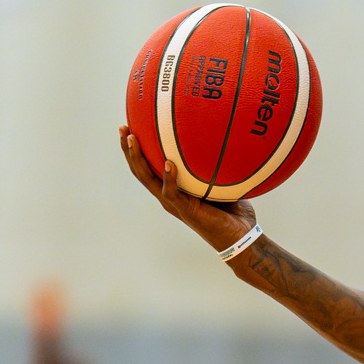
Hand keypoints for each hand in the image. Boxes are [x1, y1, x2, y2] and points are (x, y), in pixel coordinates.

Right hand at [120, 126, 255, 253]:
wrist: (241, 236)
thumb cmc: (233, 210)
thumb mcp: (222, 181)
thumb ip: (215, 164)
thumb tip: (222, 137)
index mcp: (172, 189)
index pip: (148, 167)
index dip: (136, 150)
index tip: (129, 126)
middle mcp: (168, 196)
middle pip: (140, 171)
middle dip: (128, 150)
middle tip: (122, 128)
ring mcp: (174, 204)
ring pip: (147, 179)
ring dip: (138, 159)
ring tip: (132, 139)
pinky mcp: (185, 210)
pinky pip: (172, 192)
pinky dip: (169, 178)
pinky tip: (168, 163)